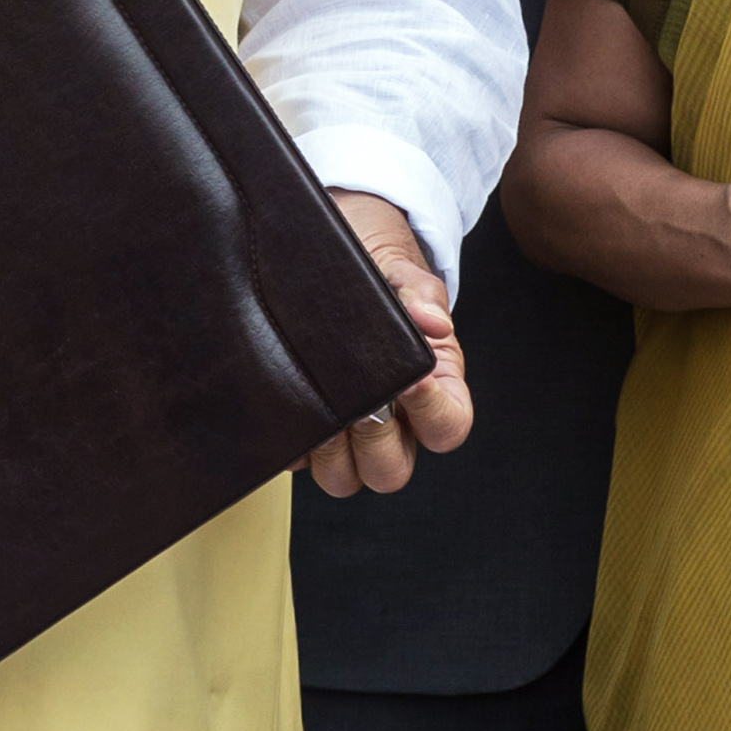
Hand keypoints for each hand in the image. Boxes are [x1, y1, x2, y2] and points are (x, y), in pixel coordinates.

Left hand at [307, 191, 471, 492]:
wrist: (336, 252)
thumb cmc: (375, 271)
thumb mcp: (402, 272)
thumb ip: (421, 294)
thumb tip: (431, 321)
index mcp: (430, 387)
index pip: (449, 427)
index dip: (434, 413)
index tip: (411, 379)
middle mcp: (390, 420)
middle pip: (391, 471)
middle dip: (374, 445)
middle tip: (357, 405)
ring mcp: (345, 430)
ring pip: (343, 478)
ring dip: (329, 454)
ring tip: (320, 409)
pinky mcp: (304, 424)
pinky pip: (296, 457)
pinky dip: (290, 442)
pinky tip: (282, 406)